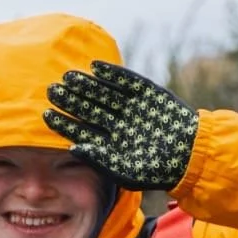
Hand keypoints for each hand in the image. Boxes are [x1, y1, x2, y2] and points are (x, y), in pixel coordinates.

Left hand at [43, 60, 198, 190]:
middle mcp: (117, 122)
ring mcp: (131, 107)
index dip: (63, 121)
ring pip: (103, 92)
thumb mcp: (124, 171)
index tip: (45, 114)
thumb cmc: (156, 170)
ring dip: (86, 84)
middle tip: (51, 90)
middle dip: (70, 99)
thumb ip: (98, 159)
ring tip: (68, 76)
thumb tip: (72, 148)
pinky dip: (112, 73)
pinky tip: (95, 66)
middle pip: (88, 108)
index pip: (80, 129)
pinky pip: (126, 81)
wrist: (192, 154)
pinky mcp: (148, 93)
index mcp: (108, 141)